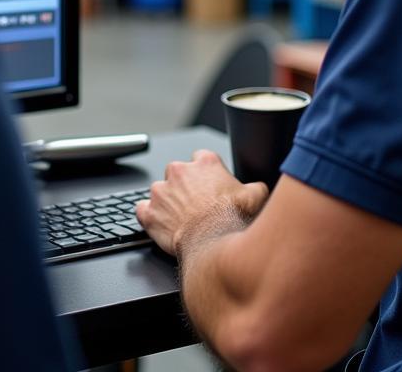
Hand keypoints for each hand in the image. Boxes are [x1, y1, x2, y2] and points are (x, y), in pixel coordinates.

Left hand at [137, 150, 268, 256]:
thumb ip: (255, 187)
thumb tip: (260, 188)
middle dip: (185, 186)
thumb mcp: (255, 196)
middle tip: (196, 205)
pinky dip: (149, 216)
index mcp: (204, 163)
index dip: (206, 174)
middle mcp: (179, 171)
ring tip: (180, 218)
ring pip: (160, 191)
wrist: (212, 242)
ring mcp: (161, 191)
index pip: (201, 159)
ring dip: (168, 202)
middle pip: (178, 173)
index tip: (209, 186)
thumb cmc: (231, 219)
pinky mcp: (149, 212)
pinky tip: (160, 224)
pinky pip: (142, 210)